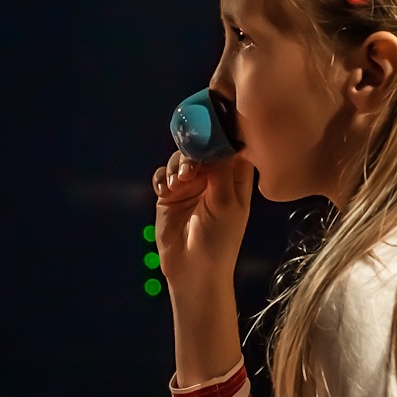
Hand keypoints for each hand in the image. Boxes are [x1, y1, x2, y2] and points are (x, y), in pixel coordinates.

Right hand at [152, 148, 254, 295]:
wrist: (193, 270)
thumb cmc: (219, 239)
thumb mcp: (225, 203)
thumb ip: (221, 170)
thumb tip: (218, 139)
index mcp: (233, 179)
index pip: (230, 147)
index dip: (221, 134)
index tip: (210, 126)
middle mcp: (211, 178)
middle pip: (200, 148)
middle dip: (192, 150)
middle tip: (189, 167)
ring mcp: (189, 185)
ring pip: (179, 159)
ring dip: (175, 165)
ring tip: (178, 183)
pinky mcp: (169, 195)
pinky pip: (162, 175)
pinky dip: (162, 178)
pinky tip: (165, 190)